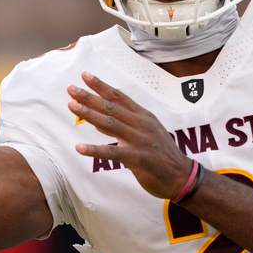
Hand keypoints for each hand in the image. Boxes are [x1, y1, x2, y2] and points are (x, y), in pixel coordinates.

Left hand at [68, 71, 193, 200]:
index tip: (85, 76)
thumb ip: (122, 126)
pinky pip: (112, 153)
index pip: (119, 97)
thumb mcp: (145, 134)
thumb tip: (98, 122)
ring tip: (72, 106)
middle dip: (89, 96)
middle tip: (71, 89)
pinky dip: (95, 150)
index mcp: (143, 116)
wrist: (182, 176)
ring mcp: (139, 140)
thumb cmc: (162, 155)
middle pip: (111, 107)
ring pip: (110, 124)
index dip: (101, 86)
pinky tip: (80, 148)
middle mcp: (140, 124)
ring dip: (89, 114)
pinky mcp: (137, 158)